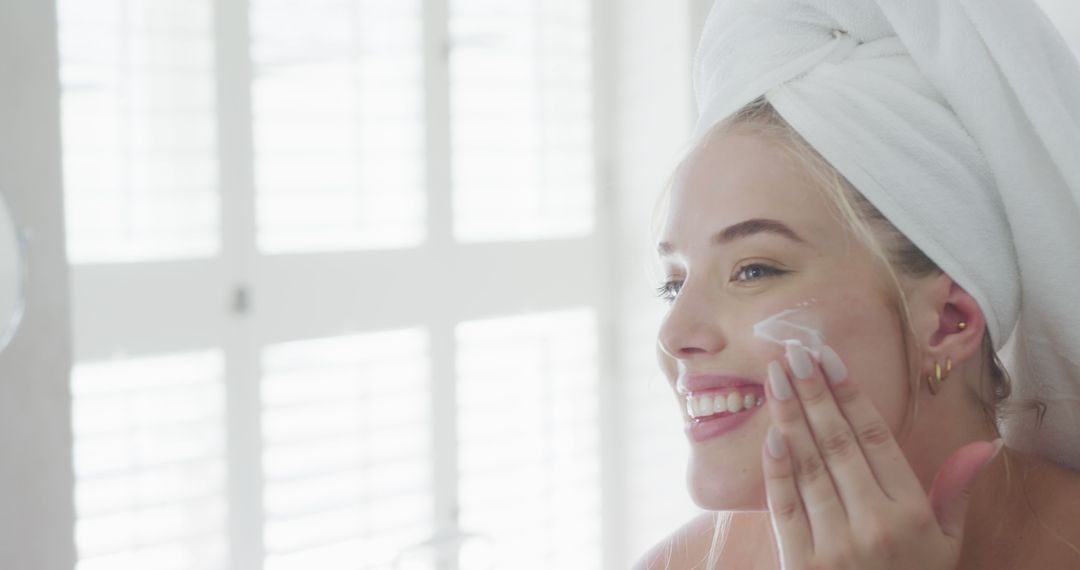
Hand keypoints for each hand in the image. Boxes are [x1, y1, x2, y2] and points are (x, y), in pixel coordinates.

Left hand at [761, 342, 1000, 568]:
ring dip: (789, 418)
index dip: (850, 394)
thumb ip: (954, 491)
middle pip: (837, 443)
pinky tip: (769, 434)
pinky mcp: (801, 561)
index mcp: (911, 511)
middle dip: (813, 394)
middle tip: (793, 353)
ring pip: (808, 467)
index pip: (874, 438)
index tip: (829, 358)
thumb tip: (985, 447)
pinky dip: (776, 469)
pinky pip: (784, 506)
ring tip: (774, 379)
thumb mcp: (946, 543)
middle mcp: (874, 522)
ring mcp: (834, 543)